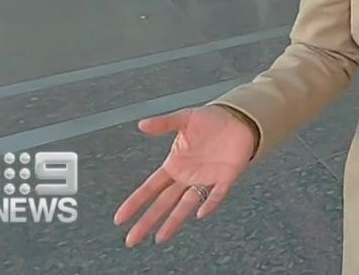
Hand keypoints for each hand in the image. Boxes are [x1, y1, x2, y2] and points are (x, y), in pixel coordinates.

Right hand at [113, 104, 256, 246]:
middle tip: (131, 240)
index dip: (136, 202)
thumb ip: (164, 124)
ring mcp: (206, 179)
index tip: (120, 219)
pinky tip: (200, 212)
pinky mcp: (226, 177)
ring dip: (174, 221)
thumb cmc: (210, 120)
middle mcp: (187, 177)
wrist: (238, 119)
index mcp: (175, 165)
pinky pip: (216, 194)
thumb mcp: (185, 119)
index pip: (150, 188)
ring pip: (186, 204)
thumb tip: (141, 124)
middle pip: (164, 203)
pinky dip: (209, 203)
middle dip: (148, 221)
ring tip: (159, 238)